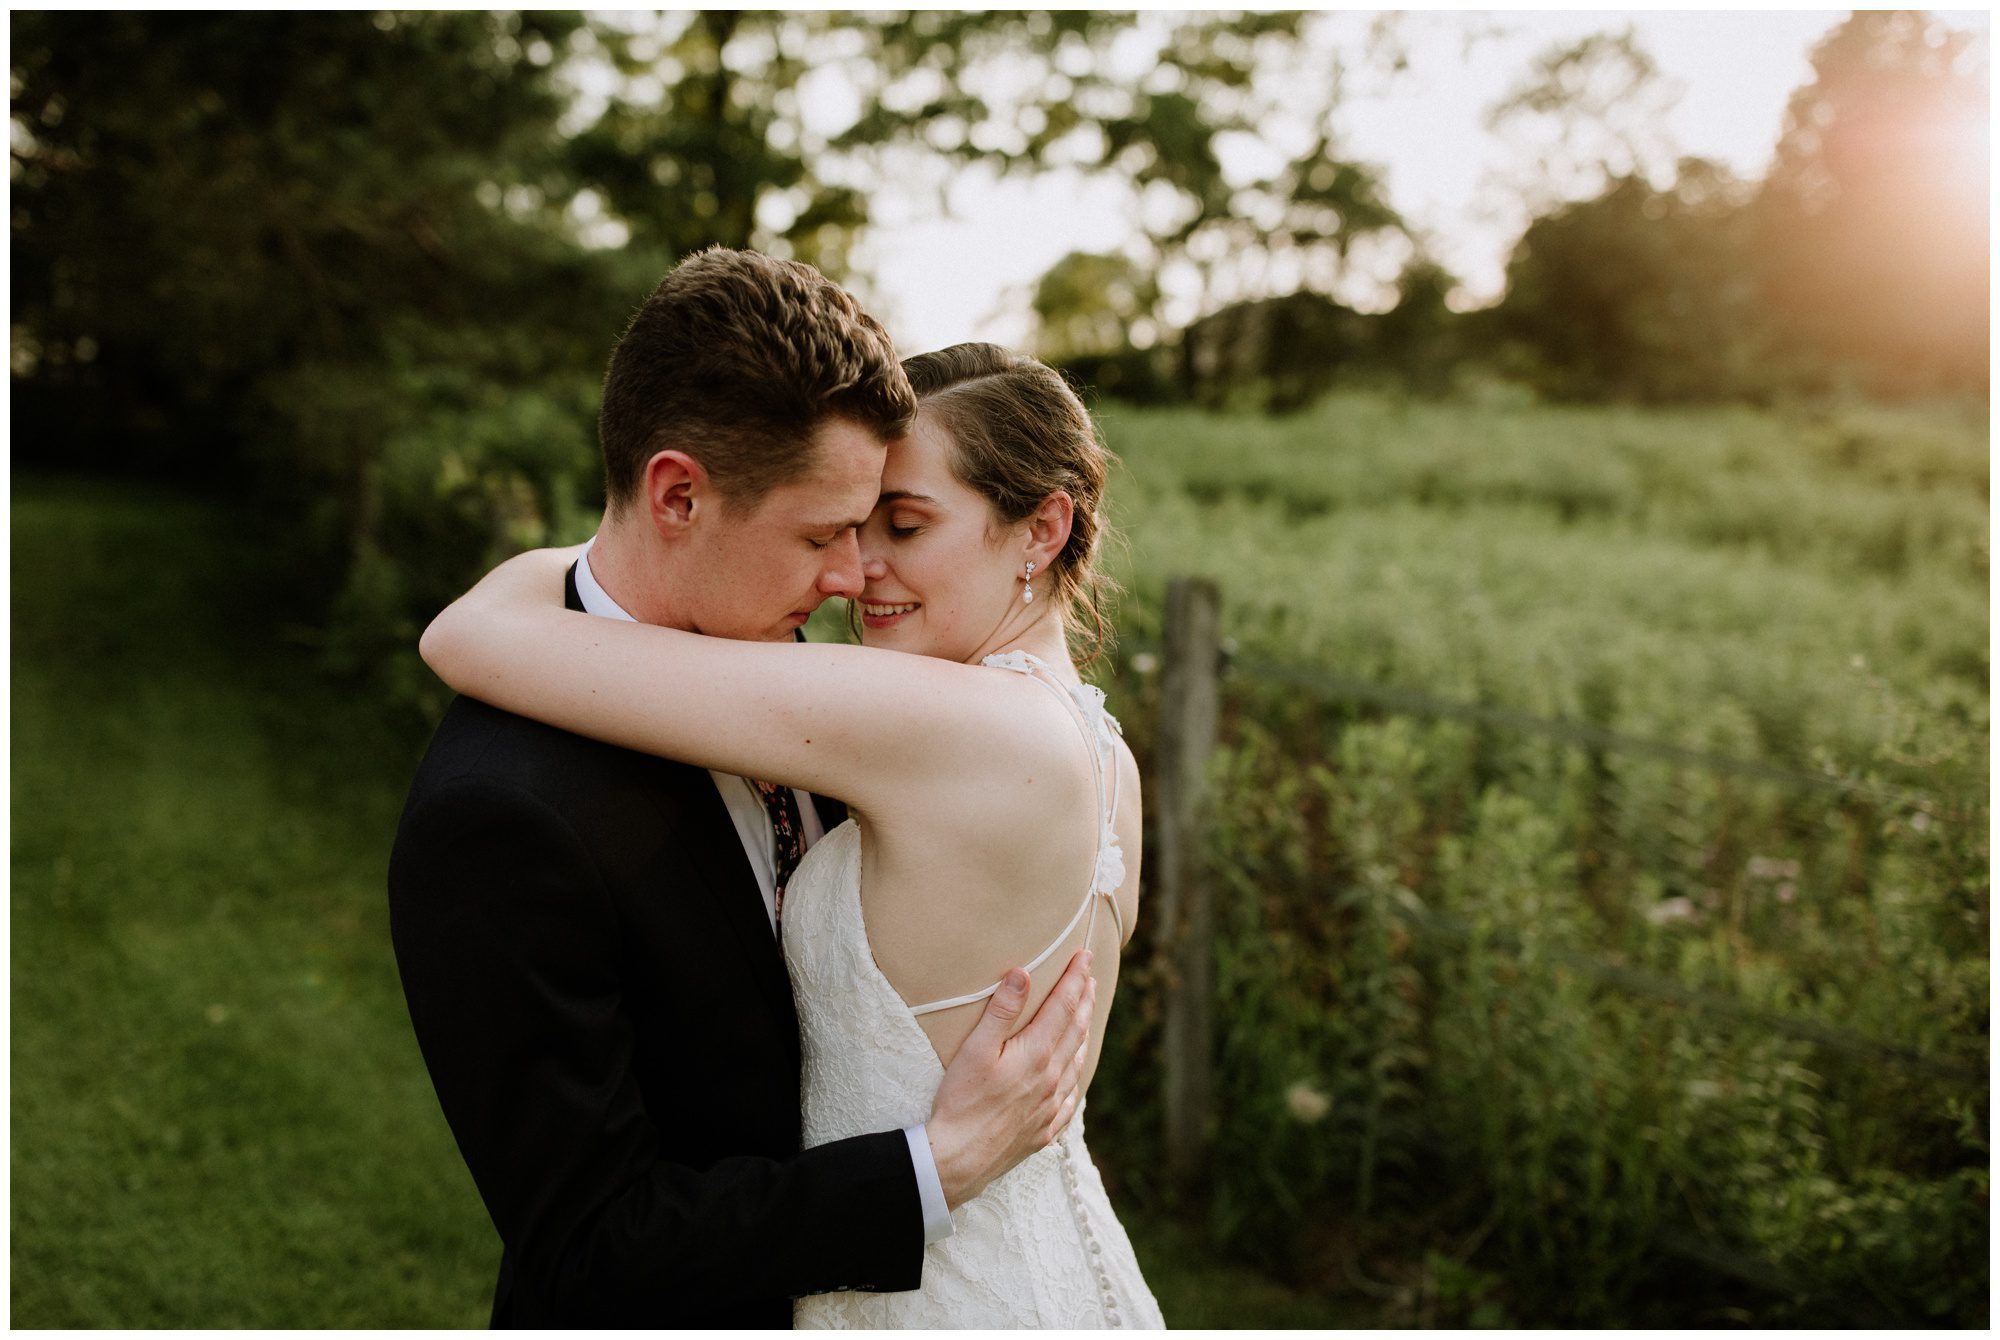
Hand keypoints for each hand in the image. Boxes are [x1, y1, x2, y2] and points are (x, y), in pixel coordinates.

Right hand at [925, 950, 1095, 1208]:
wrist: (958, 1161)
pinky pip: (1071, 1097)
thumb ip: (1001, 1011)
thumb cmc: (961, 1103)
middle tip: (1090, 977)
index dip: (1075, 978)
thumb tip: (1023, 974)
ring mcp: (1051, 1107)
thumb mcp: (975, 1050)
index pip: (1063, 1006)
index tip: (1084, 956)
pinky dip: (1076, 1074)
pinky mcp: (1044, 1130)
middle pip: (1076, 1030)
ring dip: (1084, 1033)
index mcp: (1036, 1055)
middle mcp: (1051, 1079)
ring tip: (1087, 1015)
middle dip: (1084, 1000)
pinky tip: (1074, 1073)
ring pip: (1077, 1062)